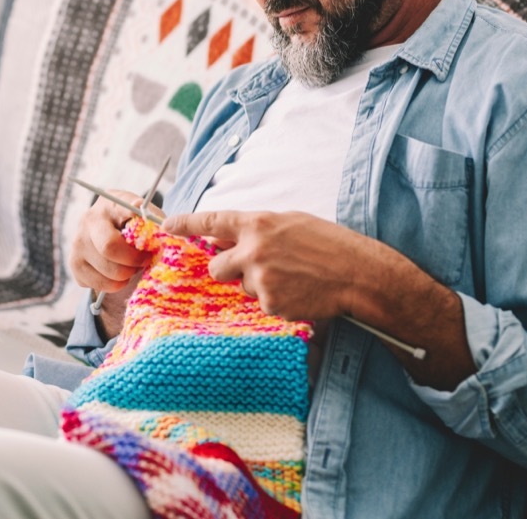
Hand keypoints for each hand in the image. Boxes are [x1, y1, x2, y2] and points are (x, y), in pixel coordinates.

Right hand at [70, 191, 163, 337]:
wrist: (108, 227)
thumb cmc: (132, 222)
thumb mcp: (144, 214)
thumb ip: (153, 219)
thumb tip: (164, 226)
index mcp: (109, 205)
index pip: (121, 214)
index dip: (136, 224)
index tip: (147, 234)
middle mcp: (87, 221)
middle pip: (109, 248)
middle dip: (133, 261)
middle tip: (143, 261)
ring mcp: (77, 244)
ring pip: (106, 272)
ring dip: (125, 277)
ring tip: (130, 267)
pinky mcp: (74, 264)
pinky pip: (97, 285)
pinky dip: (112, 286)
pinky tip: (116, 273)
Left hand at [163, 209, 476, 388]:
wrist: (360, 274)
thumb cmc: (330, 244)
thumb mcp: (291, 223)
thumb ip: (257, 229)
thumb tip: (227, 238)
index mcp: (258, 223)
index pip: (210, 221)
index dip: (185, 223)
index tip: (167, 226)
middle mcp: (252, 249)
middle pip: (217, 267)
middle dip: (229, 270)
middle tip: (257, 269)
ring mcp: (259, 278)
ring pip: (242, 288)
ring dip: (259, 287)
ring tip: (293, 280)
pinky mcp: (270, 303)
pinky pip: (262, 305)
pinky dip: (277, 302)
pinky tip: (300, 293)